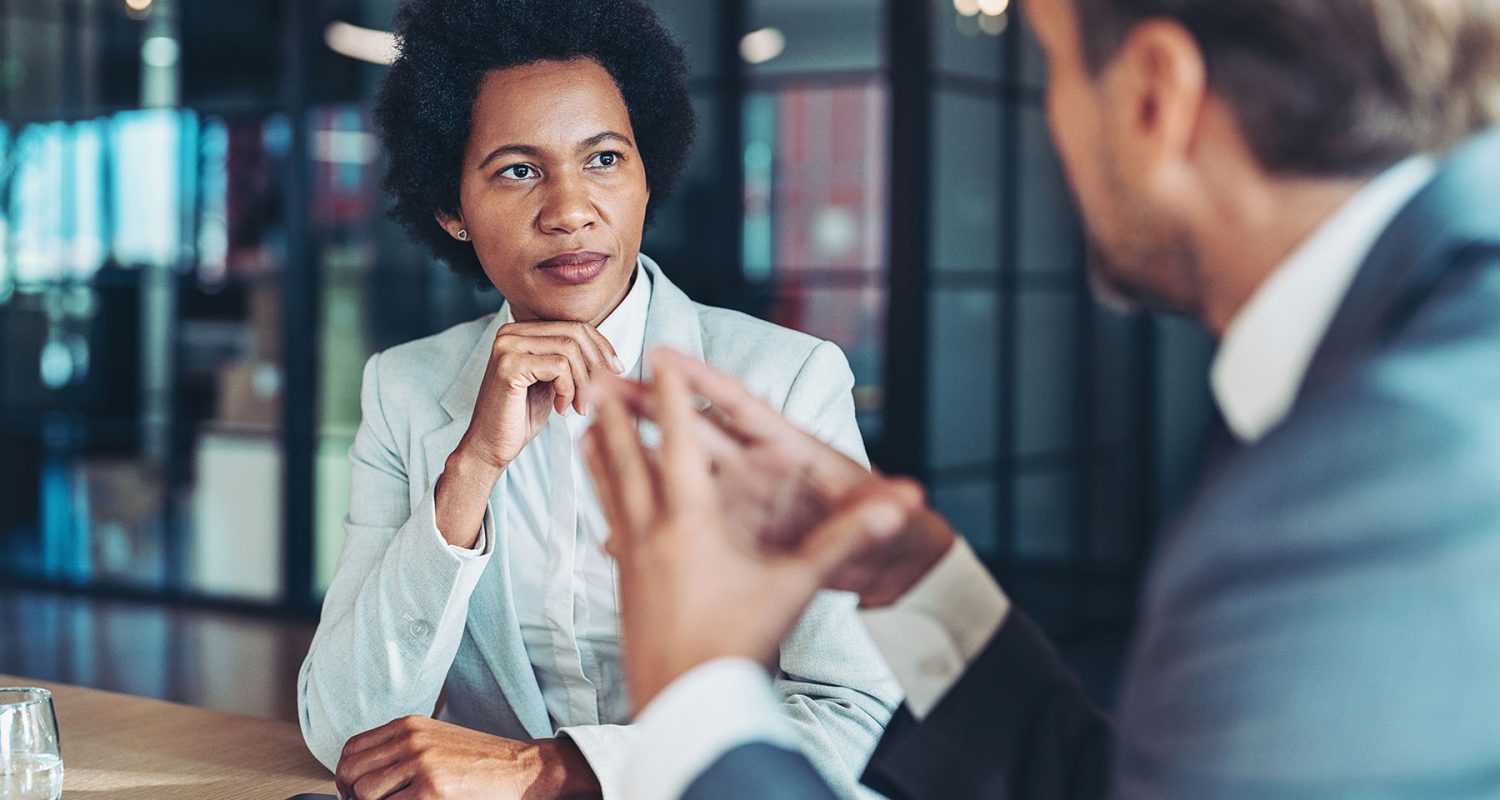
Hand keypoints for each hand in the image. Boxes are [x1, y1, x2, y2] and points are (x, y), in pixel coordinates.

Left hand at [334, 716, 600, 799]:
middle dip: (352, 796)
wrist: (523, 768)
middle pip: (350, 771)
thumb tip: (362, 780)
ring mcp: (421, 764)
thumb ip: (402, 751)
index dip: (345, 776)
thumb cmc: (482, 761)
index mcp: (409, 726)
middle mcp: (411, 739)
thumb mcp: (437, 741)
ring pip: (365, 793)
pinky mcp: (432, 791)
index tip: (352, 794)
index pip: (351, 749)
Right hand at [435, 321, 623, 548]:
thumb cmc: (522, 416)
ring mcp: (507, 346)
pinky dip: (568, 390)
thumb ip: (572, 361)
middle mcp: (511, 331)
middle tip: (602, 394)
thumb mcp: (554, 381)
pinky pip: (559, 367)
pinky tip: (561, 409)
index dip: (602, 348)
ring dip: (584, 383)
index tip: (617, 371)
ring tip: (579, 407)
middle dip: (597, 365)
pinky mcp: (509, 366)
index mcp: (522, 330)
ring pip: (570, 350)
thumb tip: (611, 354)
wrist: (491, 446)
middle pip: (575, 333)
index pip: (575, 326)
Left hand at [583, 352, 925, 712]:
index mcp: (692, 521)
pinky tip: (600, 507)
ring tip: (583, 428)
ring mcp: (632, 559)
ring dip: (598, 454)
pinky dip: (602, 502)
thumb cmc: (739, 643)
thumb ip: (845, 541)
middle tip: (597, 379)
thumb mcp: (795, 587)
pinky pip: (608, 528)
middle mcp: (652, 531)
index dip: (673, 396)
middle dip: (616, 415)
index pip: (682, 442)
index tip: (657, 358)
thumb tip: (900, 508)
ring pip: (608, 492)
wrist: (686, 703)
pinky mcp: (624, 586)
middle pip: (627, 458)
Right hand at [612, 348, 957, 607]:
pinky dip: (654, 525)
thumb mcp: (886, 520)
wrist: (889, 564)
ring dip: (640, 454)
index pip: (742, 408)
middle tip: (604, 383)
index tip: (664, 355)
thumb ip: (887, 511)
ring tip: (590, 437)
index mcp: (793, 453)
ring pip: (682, 471)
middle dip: (653, 405)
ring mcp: (745, 499)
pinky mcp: (738, 533)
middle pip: (697, 431)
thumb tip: (915, 498)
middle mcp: (762, 469)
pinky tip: (610, 532)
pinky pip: (689, 522)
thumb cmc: (889, 528)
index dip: (704, 382)